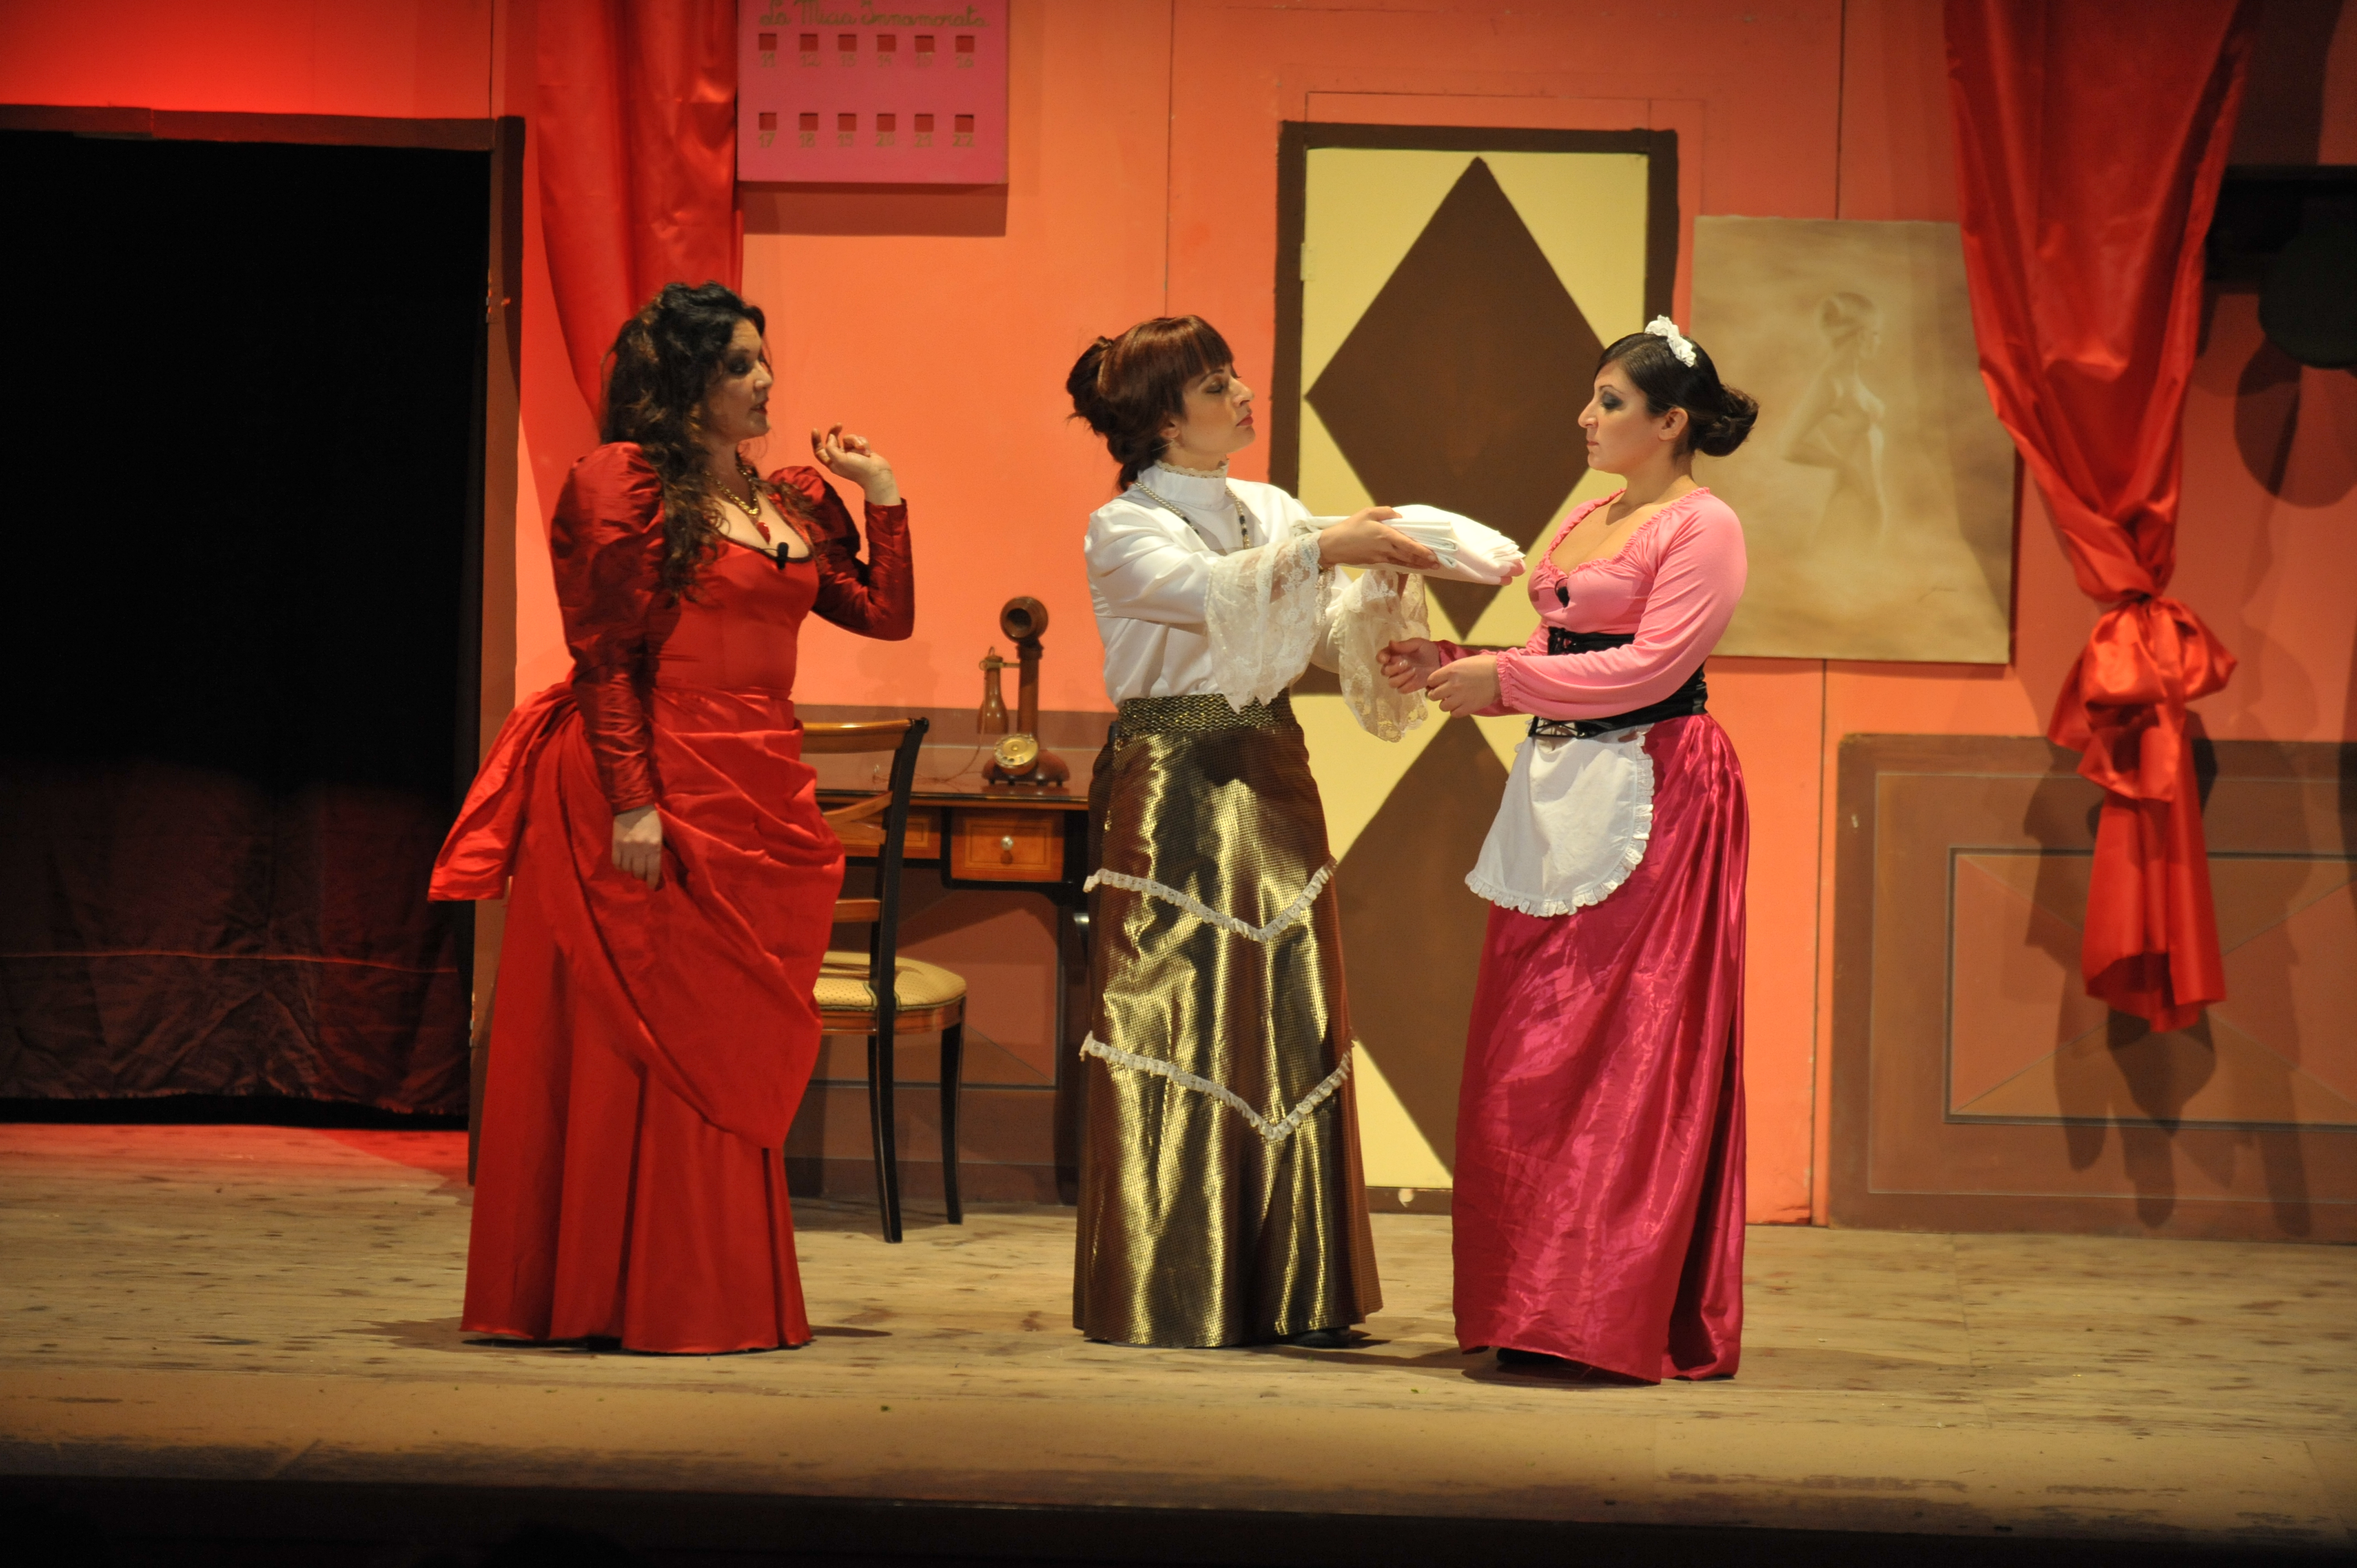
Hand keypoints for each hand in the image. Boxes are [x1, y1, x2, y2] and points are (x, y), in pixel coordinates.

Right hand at [613, 805, 662, 888]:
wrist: (633, 806)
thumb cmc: (651, 820)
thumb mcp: (659, 835)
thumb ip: (657, 851)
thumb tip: (654, 868)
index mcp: (654, 846)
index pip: (653, 870)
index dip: (652, 881)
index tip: (652, 886)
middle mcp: (640, 849)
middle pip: (639, 872)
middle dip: (642, 876)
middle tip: (643, 875)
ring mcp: (626, 847)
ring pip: (627, 869)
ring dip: (631, 871)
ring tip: (633, 867)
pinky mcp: (615, 845)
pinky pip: (617, 863)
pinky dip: (620, 867)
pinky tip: (624, 864)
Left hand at [811, 424, 899, 504]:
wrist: (878, 474)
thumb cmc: (858, 469)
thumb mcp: (840, 460)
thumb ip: (831, 447)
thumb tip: (831, 437)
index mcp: (832, 463)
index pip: (819, 451)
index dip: (816, 441)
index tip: (816, 429)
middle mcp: (840, 457)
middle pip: (833, 440)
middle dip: (835, 432)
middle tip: (839, 425)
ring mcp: (851, 453)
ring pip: (848, 438)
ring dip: (855, 440)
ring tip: (862, 449)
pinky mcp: (861, 450)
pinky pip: (859, 440)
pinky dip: (863, 443)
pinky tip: (868, 452)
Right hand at [1316, 507, 1438, 570]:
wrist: (1332, 546)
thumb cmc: (1349, 527)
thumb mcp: (1367, 513)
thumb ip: (1386, 512)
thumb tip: (1399, 517)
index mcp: (1385, 535)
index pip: (1409, 545)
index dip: (1423, 551)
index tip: (1433, 555)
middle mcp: (1385, 548)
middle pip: (1409, 556)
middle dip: (1424, 560)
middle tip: (1437, 563)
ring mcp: (1380, 557)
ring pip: (1403, 562)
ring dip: (1416, 565)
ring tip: (1428, 566)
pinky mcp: (1375, 563)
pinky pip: (1393, 563)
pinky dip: (1404, 565)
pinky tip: (1410, 564)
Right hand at [1378, 638, 1443, 692]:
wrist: (1439, 661)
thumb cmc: (1426, 650)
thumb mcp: (1417, 644)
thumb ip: (1404, 645)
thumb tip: (1390, 643)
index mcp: (1393, 654)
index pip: (1380, 657)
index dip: (1381, 658)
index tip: (1386, 658)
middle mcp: (1393, 667)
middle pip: (1384, 671)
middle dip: (1393, 668)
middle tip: (1406, 663)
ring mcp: (1400, 678)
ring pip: (1391, 682)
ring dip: (1401, 678)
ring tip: (1414, 671)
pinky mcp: (1407, 687)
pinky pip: (1401, 690)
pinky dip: (1408, 685)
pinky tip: (1416, 678)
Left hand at [1427, 654, 1501, 715]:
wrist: (1502, 675)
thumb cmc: (1485, 664)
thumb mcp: (1464, 662)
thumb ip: (1451, 670)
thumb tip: (1443, 678)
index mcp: (1451, 671)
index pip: (1431, 680)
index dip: (1433, 683)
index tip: (1437, 684)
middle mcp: (1452, 685)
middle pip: (1433, 695)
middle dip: (1436, 694)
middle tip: (1443, 694)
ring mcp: (1460, 697)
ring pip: (1442, 706)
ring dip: (1446, 704)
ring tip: (1453, 701)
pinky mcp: (1468, 707)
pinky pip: (1454, 714)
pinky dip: (1455, 711)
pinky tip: (1460, 706)